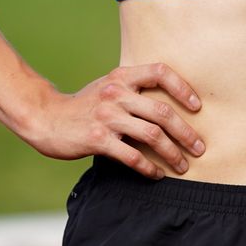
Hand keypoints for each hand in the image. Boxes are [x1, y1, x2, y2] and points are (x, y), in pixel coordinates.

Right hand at [24, 63, 204, 178]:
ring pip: (152, 135)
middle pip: (162, 111)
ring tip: (183, 165)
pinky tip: (157, 174)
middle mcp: (116, 93)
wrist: (45, 117)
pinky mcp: (97, 139)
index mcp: (122, 77)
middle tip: (200, 147)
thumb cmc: (84, 104)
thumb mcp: (109, 86)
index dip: (183, 88)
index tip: (197, 107)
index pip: (160, 72)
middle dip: (186, 132)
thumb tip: (172, 102)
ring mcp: (106, 116)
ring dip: (173, 153)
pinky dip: (149, 167)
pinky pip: (132, 156)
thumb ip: (134, 89)